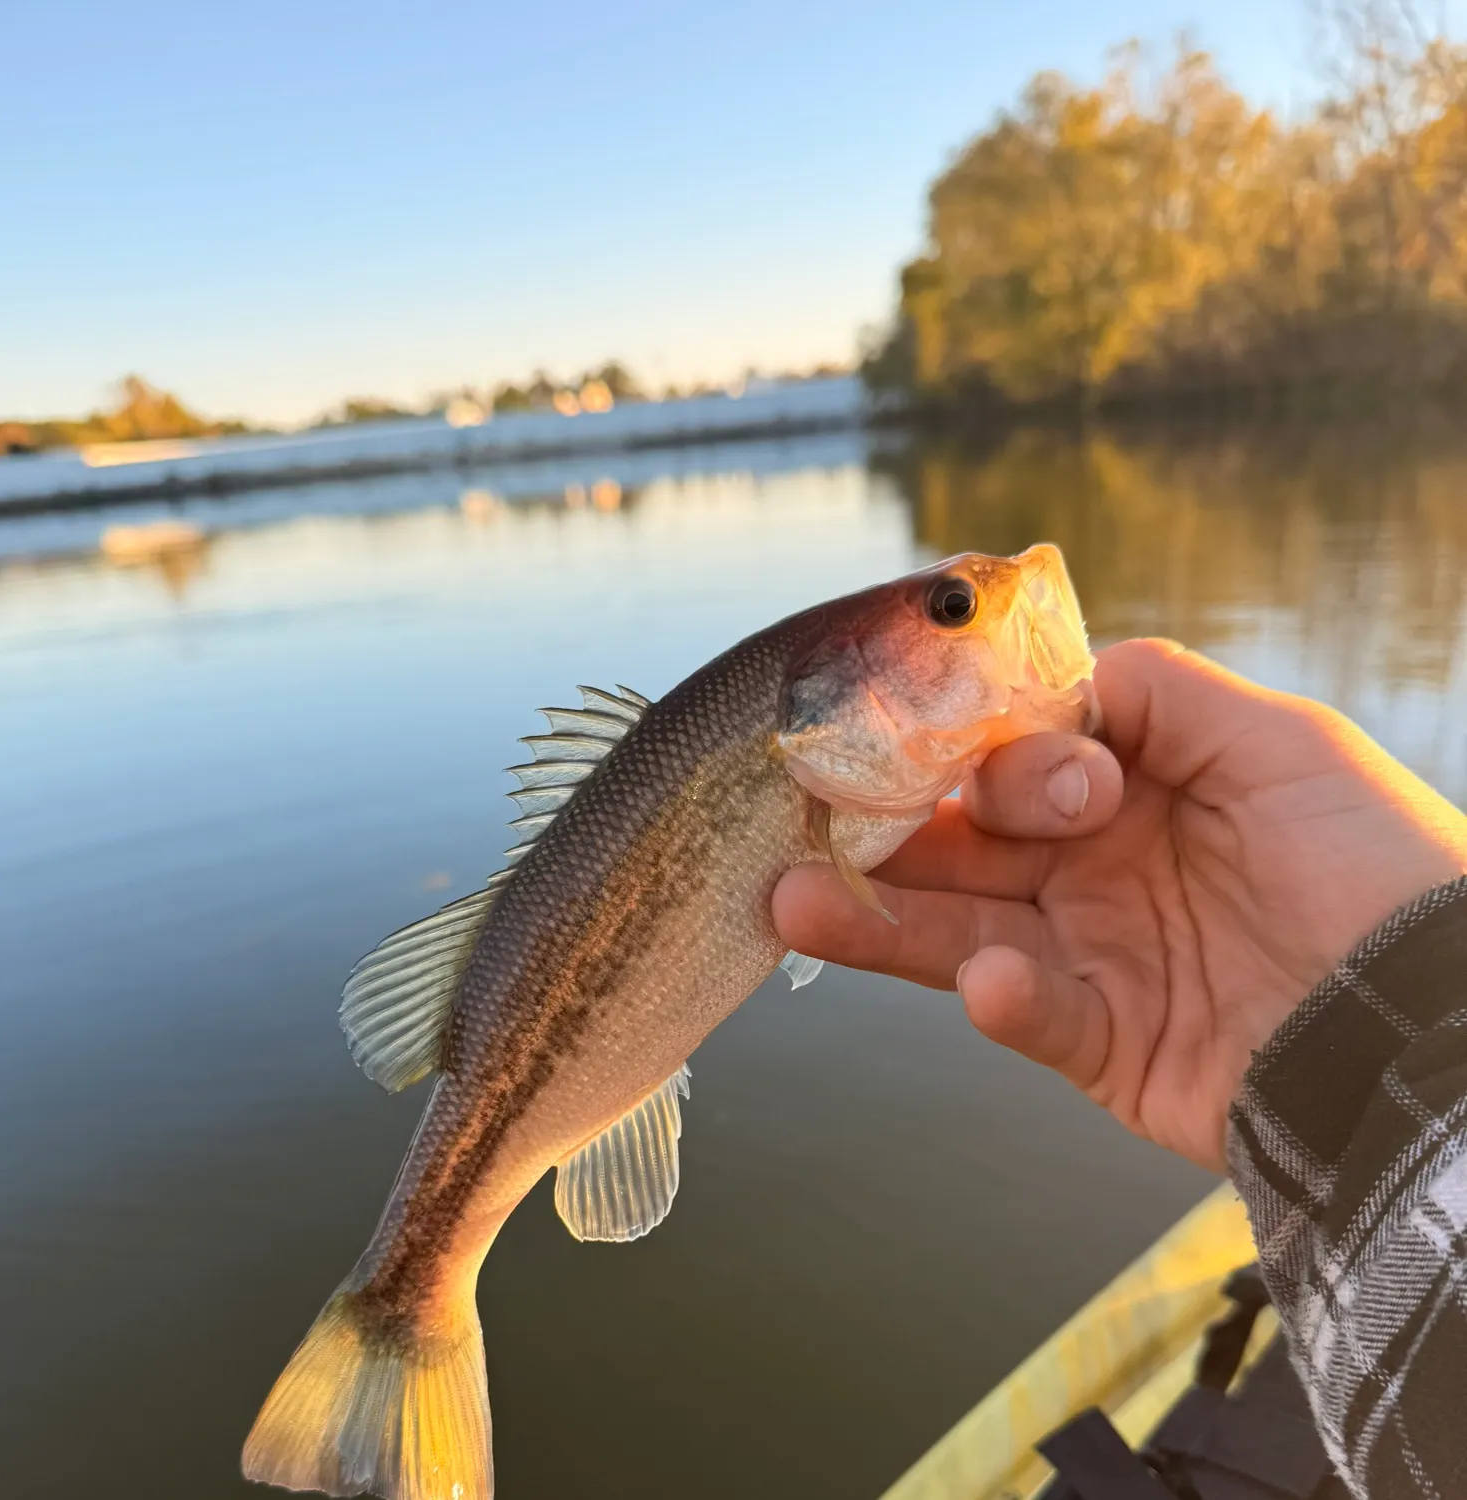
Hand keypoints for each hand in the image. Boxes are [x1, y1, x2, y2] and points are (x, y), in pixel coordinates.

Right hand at [773, 640, 1466, 1171]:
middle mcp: (1097, 868)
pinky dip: (1004, 1000)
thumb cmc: (1375, 868)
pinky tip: (997, 982)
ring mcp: (1093, 955)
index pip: (1012, 757)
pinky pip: (1031, 1015)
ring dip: (880, 917)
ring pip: (960, 928)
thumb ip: (1154, 694)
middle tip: (802, 818)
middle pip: (965, 842)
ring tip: (793, 900)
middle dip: (884, 828)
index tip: (918, 737)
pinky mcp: (1100, 1042)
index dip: (966, 744)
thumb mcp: (1283, 743)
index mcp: (1132, 790)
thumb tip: (1052, 679)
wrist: (1433, 1030)